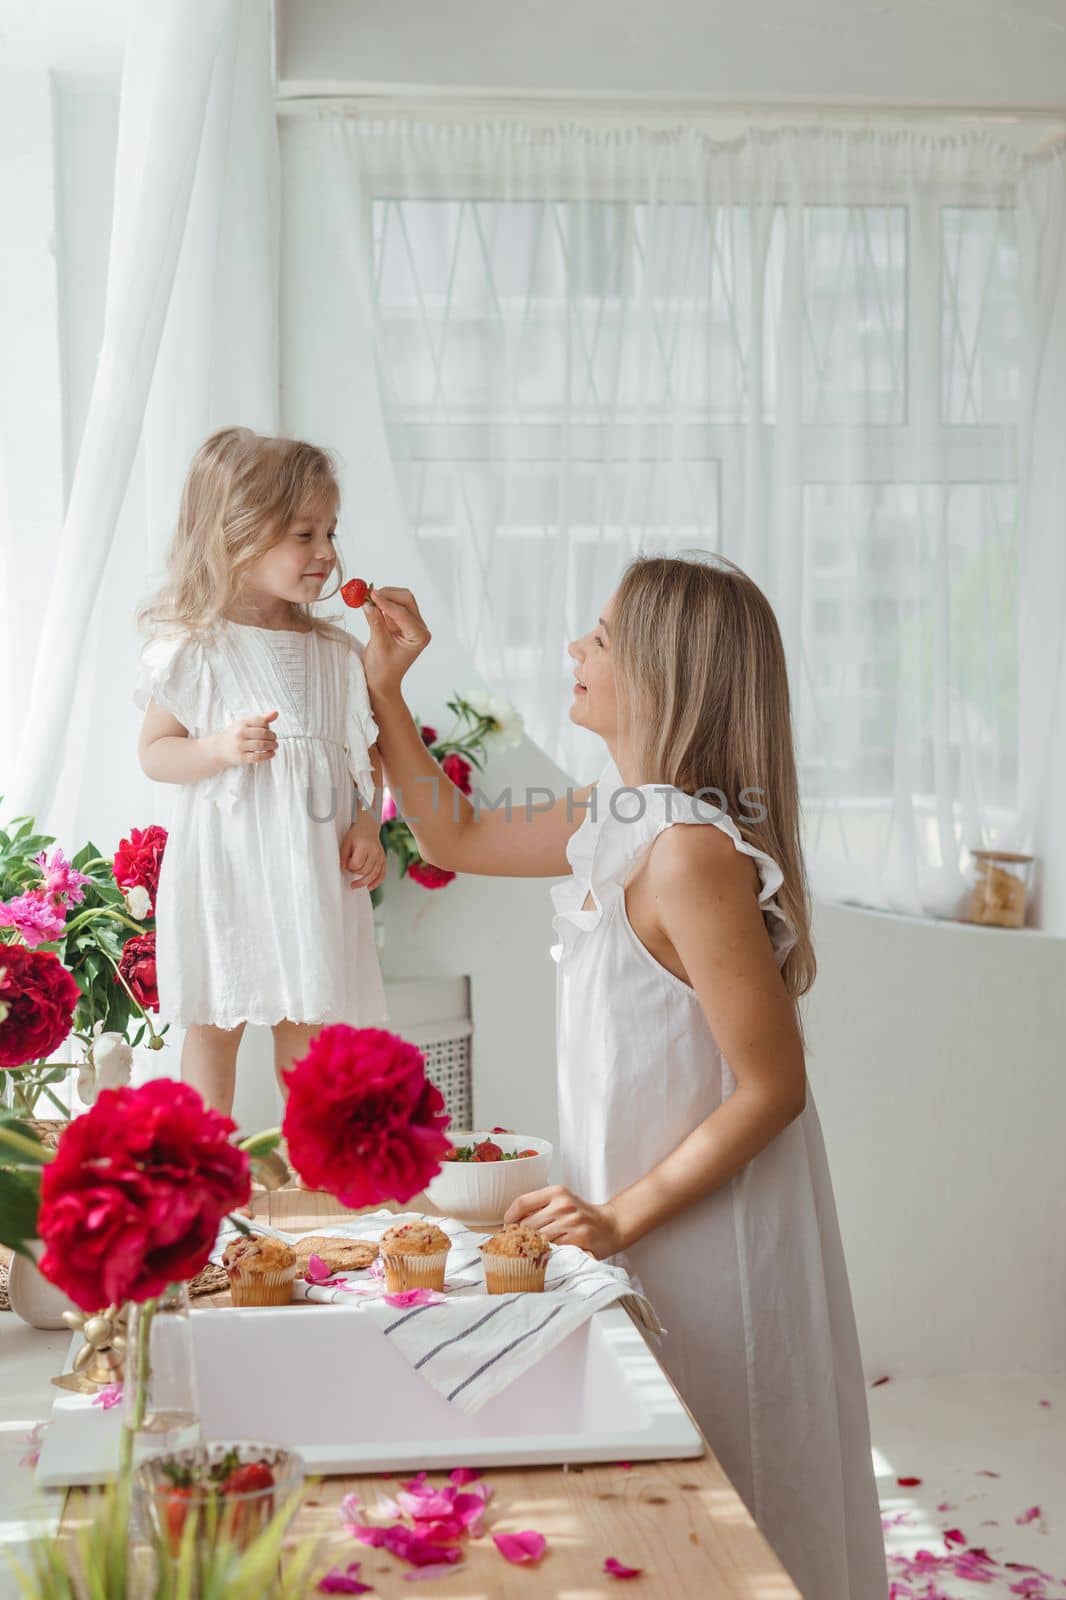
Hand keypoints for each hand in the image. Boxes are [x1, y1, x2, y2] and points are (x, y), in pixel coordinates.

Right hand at [213, 710, 277, 767]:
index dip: (269, 726)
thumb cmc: (235, 734)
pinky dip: (268, 755)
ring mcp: (240, 746)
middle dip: (273, 737)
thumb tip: (276, 713)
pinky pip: (258, 757)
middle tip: (274, 739)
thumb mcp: (245, 722)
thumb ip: (261, 718)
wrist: (219, 748)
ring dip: (272, 746)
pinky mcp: (241, 757)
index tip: (269, 730)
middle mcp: (240, 733)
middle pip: (263, 734)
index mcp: (242, 723)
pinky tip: (271, 753)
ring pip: (262, 745)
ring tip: (275, 746)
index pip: (262, 722)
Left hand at [341, 818, 386, 891]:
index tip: (345, 865)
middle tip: (350, 870)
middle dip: (355, 873)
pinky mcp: (384, 860)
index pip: (357, 864)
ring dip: (364, 882)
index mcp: (365, 846)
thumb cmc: (355, 835)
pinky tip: (369, 887)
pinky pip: (382, 874)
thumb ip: (343, 856)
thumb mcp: (346, 842)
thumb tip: (344, 869)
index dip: (349, 867)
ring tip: (355, 885)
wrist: (368, 828)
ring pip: (374, 874)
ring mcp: (381, 856)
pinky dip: (376, 882)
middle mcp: (375, 852)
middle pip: (365, 871)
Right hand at [361, 586, 431, 695]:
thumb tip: (368, 603)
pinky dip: (382, 602)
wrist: (382, 680)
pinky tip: (370, 604)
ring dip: (384, 596)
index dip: (386, 602)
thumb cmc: (382, 669)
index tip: (370, 594)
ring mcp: (412, 623)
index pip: (403, 613)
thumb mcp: (379, 646)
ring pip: (401, 599)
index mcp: (420, 636)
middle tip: (367, 595)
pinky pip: (393, 605)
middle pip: (406, 600)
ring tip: (367, 601)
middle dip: (387, 595)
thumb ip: (375, 623)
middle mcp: (420, 628)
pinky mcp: (402, 621)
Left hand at [503, 1184, 623, 1259]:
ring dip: (531, 1248)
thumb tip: (510, 1224)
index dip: (509, 1218)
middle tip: (516, 1245)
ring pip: (538, 1239)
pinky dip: (546, 1254)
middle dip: (519, 1237)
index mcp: (557, 1192)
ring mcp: (572, 1222)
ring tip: (529, 1252)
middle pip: (527, 1224)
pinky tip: (545, 1256)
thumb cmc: (582, 1215)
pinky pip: (553, 1250)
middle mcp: (564, 1205)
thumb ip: (540, 1208)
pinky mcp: (579, 1240)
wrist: (611, 1226)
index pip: (522, 1202)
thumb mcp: (562, 1202)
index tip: (507, 1228)